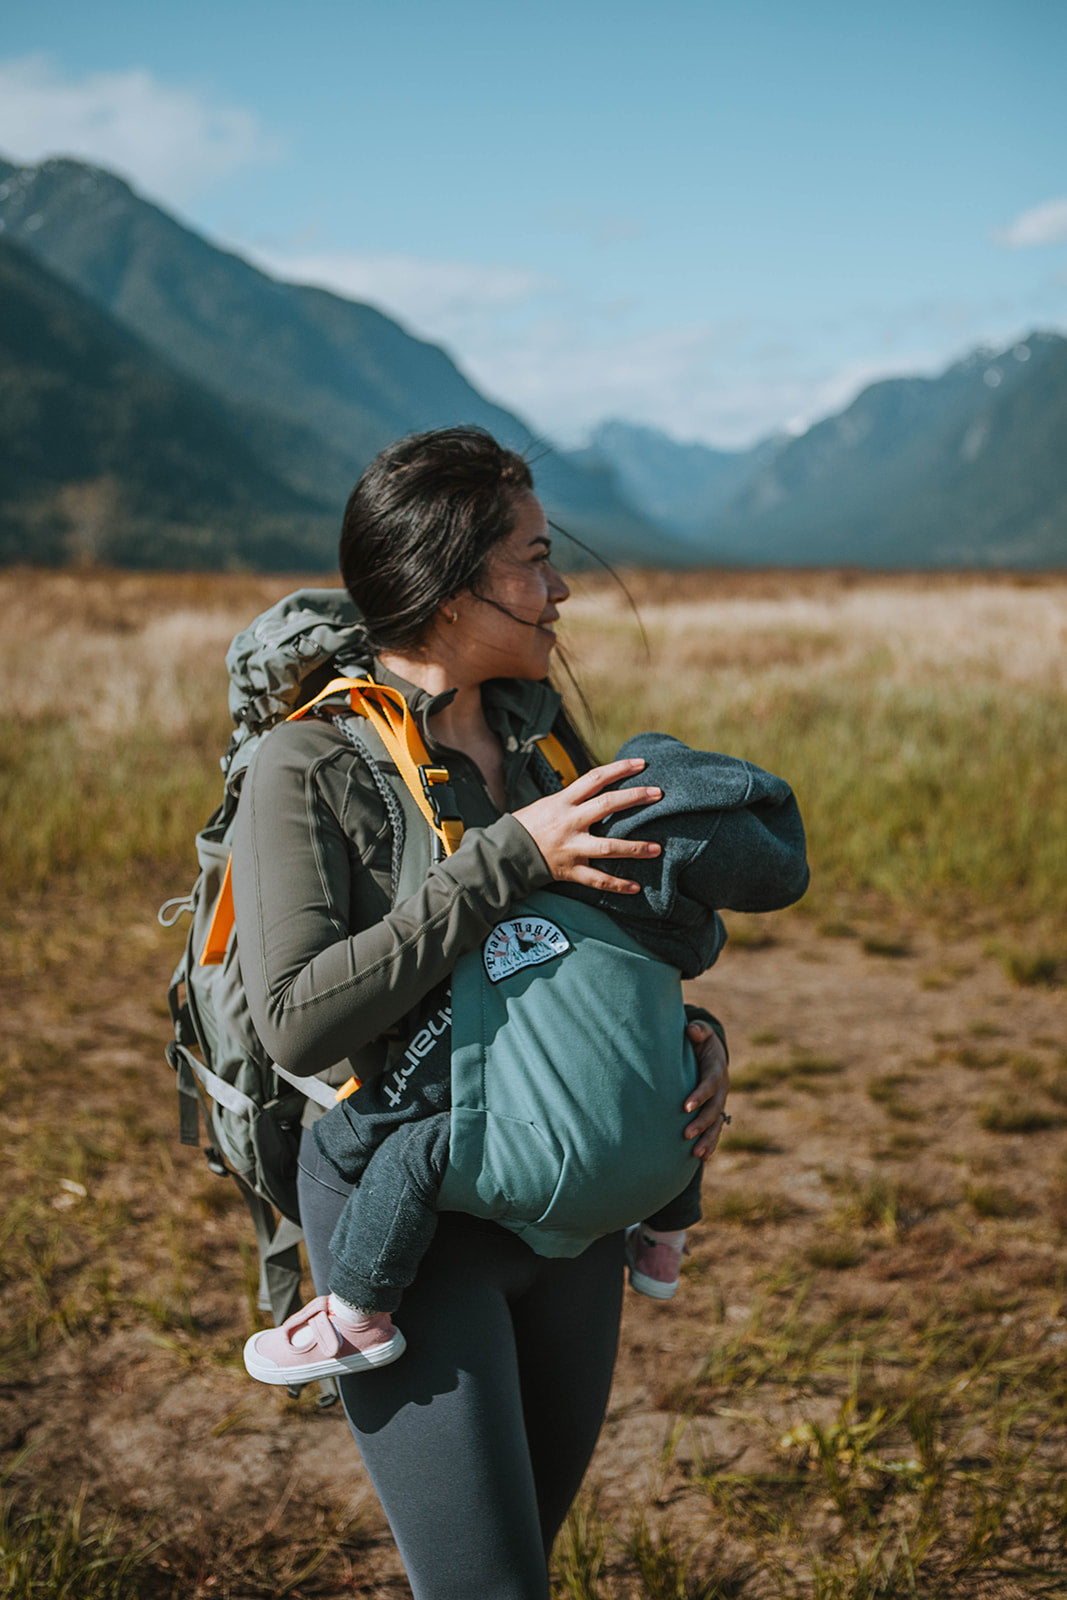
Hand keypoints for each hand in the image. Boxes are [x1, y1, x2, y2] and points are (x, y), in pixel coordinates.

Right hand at [512, 758, 662, 893]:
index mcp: (563, 802)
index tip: (641, 764)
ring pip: (608, 847)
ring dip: (635, 848)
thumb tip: (601, 791)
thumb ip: (573, 800)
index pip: (595, 778)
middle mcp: (569, 822)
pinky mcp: (570, 870)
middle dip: (635, 798)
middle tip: (658, 794)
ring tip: (657, 848)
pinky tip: (635, 886)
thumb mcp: (547, 805)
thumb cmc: (527, 827)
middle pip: (607, 805)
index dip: (619, 769)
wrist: (504, 855)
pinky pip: (597, 880)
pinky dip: (617, 884)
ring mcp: (571, 847)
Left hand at [683, 1020, 729, 1159]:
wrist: (711, 1051)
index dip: (700, 1095)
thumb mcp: (700, 1031)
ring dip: (707, 1139)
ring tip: (695, 1154)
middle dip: (701, 1123)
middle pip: (714, 1109)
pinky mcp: (716, 1111)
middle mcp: (722, 1088)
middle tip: (685, 1134)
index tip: (685, 1107)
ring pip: (717, 1124)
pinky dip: (711, 1144)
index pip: (710, 1084)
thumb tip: (692, 1031)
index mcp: (717, 1068)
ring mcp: (720, 1102)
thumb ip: (697, 1030)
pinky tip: (702, 1158)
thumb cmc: (699, 1040)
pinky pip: (716, 1130)